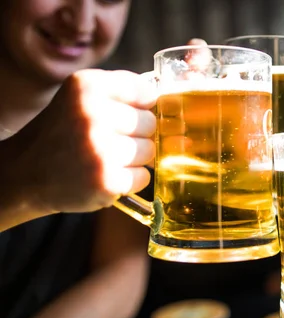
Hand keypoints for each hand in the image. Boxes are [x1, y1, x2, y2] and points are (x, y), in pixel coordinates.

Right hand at [16, 69, 155, 213]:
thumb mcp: (82, 97)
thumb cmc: (64, 132)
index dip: (140, 106)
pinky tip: (107, 175)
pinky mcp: (106, 181)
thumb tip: (170, 97)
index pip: (145, 91)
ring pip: (150, 150)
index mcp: (87, 85)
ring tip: (106, 158)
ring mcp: (100, 150)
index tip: (125, 114)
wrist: (27, 173)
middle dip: (137, 133)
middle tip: (110, 140)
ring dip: (134, 158)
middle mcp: (92, 114)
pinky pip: (143, 177)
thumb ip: (121, 91)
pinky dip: (130, 179)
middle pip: (150, 122)